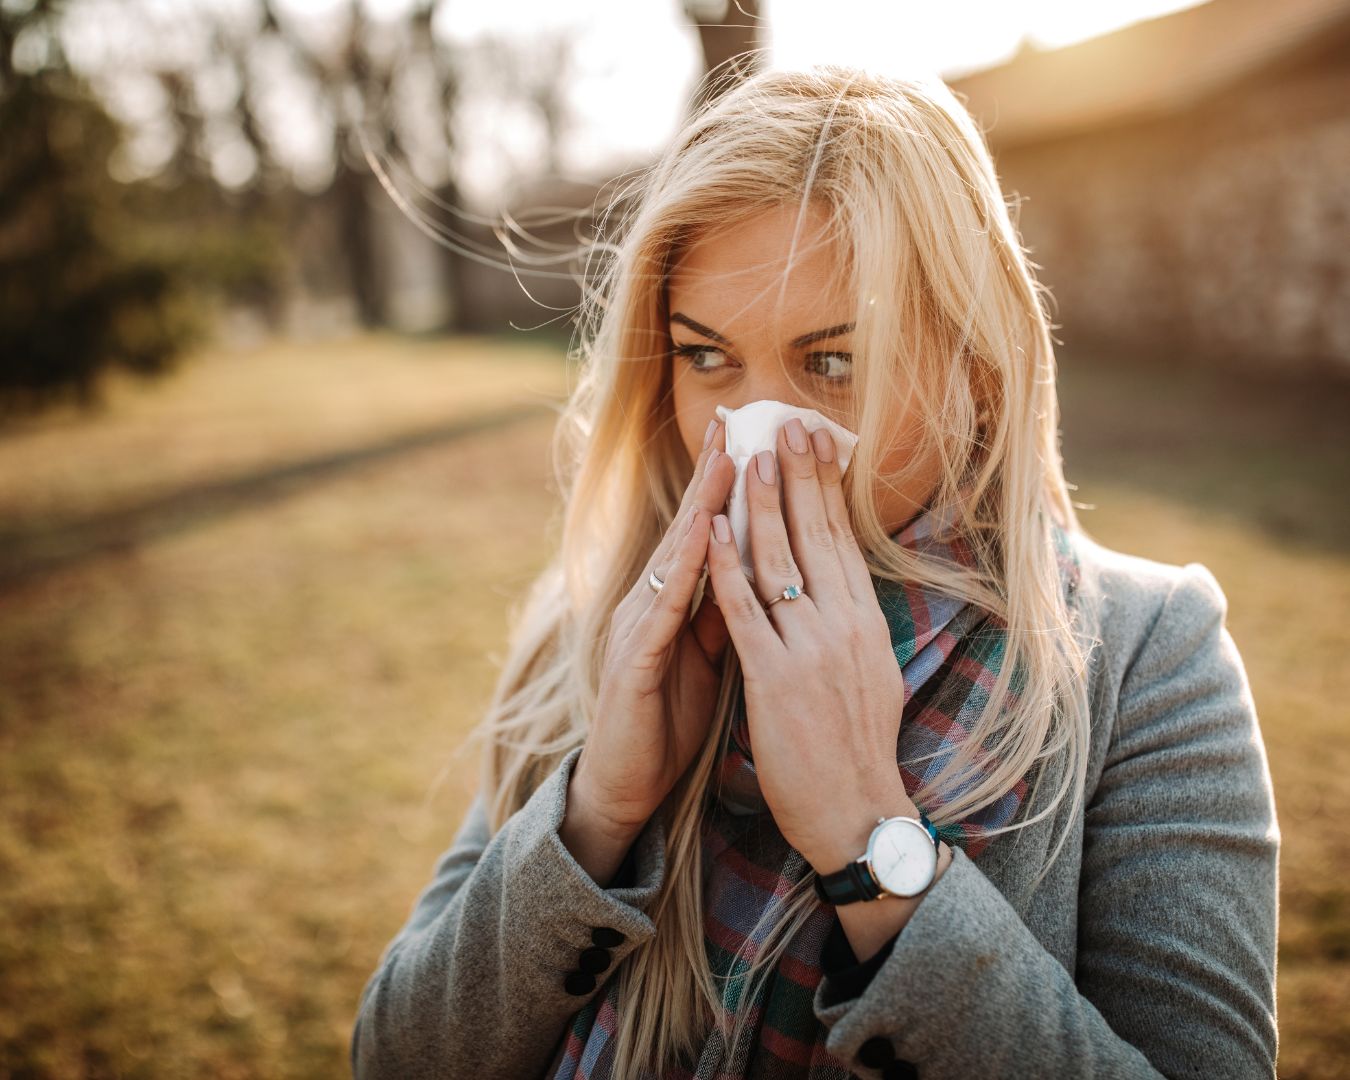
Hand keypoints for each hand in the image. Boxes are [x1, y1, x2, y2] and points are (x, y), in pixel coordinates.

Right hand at [571, 419, 735, 836]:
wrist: (627, 783)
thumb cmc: (666, 718)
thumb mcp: (708, 658)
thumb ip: (724, 614)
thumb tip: (755, 573)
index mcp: (673, 603)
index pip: (705, 534)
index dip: (726, 488)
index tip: (754, 440)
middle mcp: (651, 603)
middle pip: (689, 529)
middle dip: (713, 476)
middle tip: (736, 423)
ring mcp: (638, 627)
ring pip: (675, 557)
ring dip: (702, 507)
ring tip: (728, 460)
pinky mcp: (632, 660)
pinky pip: (663, 608)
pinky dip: (686, 570)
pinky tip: (703, 538)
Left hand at [703, 417, 915, 872]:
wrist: (857, 812)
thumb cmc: (858, 748)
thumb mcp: (871, 674)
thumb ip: (852, 626)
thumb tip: (845, 584)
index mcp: (866, 623)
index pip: (842, 540)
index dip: (826, 488)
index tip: (814, 443)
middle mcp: (844, 627)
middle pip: (816, 536)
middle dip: (798, 477)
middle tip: (783, 424)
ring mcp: (810, 650)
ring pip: (781, 561)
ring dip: (761, 504)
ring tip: (748, 456)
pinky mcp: (775, 678)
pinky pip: (745, 610)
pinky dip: (727, 564)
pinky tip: (714, 528)